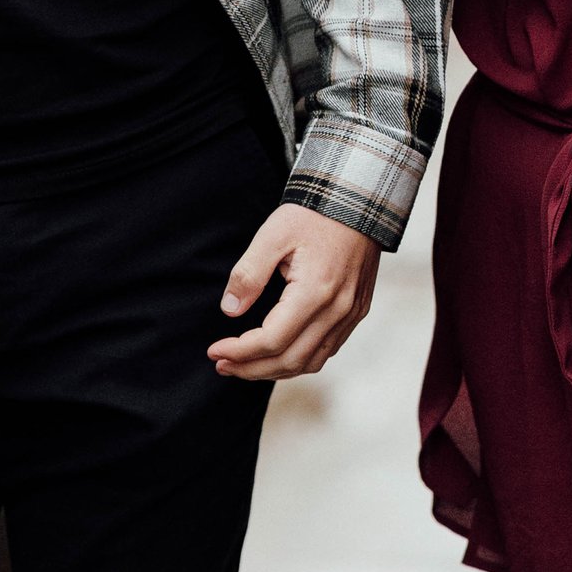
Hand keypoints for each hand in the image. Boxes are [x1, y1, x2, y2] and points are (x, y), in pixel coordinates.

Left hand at [208, 204, 381, 380]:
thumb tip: (230, 309)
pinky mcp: (356, 311)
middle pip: (290, 360)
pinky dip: (298, 360)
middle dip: (251, 369)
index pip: (272, 340)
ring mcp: (350, 314)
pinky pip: (327, 350)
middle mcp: (337, 310)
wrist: (358, 201)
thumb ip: (249, 274)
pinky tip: (277, 354)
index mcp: (315, 291)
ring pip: (310, 362)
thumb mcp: (273, 235)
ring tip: (244, 365)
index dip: (239, 352)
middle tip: (222, 364)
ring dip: (273, 370)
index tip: (214, 350)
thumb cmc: (314, 214)